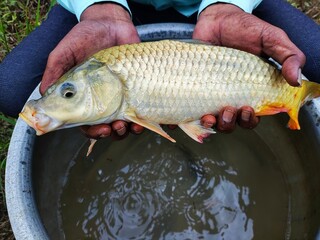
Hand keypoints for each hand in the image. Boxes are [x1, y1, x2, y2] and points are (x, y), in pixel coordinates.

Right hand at [40, 3, 141, 138]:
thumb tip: (44, 95)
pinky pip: (140, 110)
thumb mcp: (66, 52)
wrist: (110, 23)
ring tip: (126, 125)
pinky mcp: (136, 89)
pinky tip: (140, 121)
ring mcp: (121, 96)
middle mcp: (103, 99)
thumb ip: (56, 71)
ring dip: (125, 130)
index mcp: (84, 96)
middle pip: (106, 126)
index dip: (92, 131)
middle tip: (114, 128)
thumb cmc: (85, 37)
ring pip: (123, 123)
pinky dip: (141, 120)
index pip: (86, 121)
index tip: (99, 130)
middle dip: (111, 132)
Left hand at [193, 3, 304, 131]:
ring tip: (211, 115)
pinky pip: (190, 110)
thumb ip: (287, 56)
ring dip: (213, 124)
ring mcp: (211, 93)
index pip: (252, 115)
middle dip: (232, 123)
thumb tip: (296, 81)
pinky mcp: (194, 89)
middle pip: (233, 123)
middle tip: (231, 111)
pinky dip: (187, 119)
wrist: (216, 19)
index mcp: (251, 90)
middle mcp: (231, 95)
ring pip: (212, 120)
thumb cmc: (245, 29)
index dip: (250, 120)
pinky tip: (188, 118)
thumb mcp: (271, 38)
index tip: (248, 110)